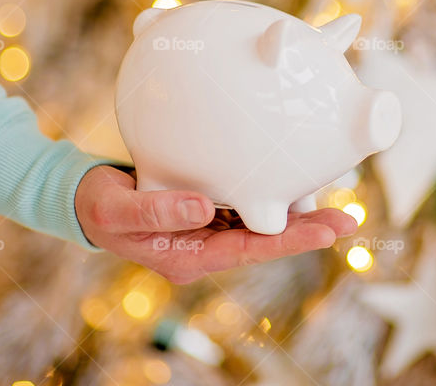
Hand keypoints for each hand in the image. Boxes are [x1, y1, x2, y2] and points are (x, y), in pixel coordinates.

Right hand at [75, 166, 356, 282]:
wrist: (86, 200)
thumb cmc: (99, 208)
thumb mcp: (118, 210)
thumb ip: (157, 210)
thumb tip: (205, 208)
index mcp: (190, 257)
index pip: (250, 250)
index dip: (290, 242)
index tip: (328, 232)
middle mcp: (207, 246)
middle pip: (265, 240)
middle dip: (307, 230)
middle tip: (349, 218)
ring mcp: (209, 229)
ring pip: (261, 223)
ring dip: (295, 213)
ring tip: (336, 202)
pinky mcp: (209, 208)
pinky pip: (248, 203)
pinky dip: (272, 194)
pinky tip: (295, 179)